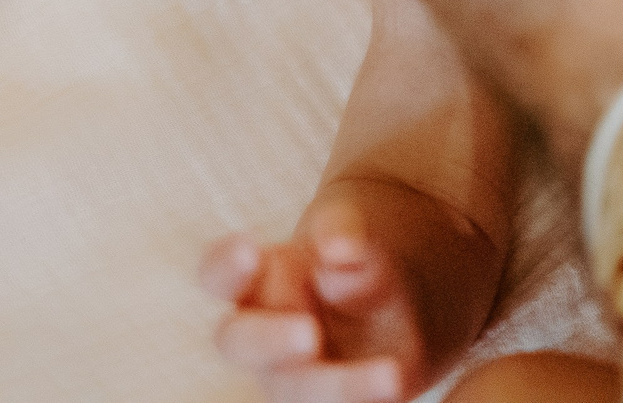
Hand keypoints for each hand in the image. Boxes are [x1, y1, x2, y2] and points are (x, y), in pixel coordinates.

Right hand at [204, 197, 433, 402]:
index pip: (219, 274)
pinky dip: (363, 401)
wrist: (403, 300)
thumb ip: (346, 236)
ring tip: (391, 376)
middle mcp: (263, 334)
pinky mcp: (326, 401)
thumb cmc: (358, 260)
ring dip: (339, 388)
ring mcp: (291, 377)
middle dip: (268, 340)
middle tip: (308, 335)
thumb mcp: (360, 237)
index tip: (250, 250)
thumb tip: (339, 250)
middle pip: (240, 342)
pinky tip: (396, 388)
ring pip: (295, 392)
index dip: (225, 266)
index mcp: (257, 279)